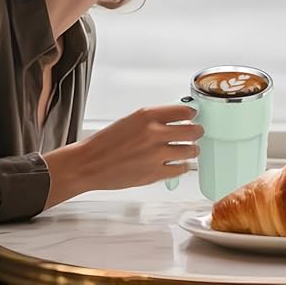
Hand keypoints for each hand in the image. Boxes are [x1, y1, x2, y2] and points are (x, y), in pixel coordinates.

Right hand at [43, 105, 201, 207]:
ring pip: (191, 151)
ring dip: (192, 150)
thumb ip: (153, 120)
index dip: (191, 115)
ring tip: (188, 150)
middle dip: (196, 132)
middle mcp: (154, 133)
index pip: (184, 112)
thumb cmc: (105, 143)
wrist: (88, 164)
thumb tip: (176, 121)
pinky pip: (182, 169)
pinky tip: (176, 164)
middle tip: (195, 134)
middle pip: (193, 131)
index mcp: (146, 116)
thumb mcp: (130, 121)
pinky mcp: (155, 174)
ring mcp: (156, 155)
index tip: (192, 117)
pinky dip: (182, 166)